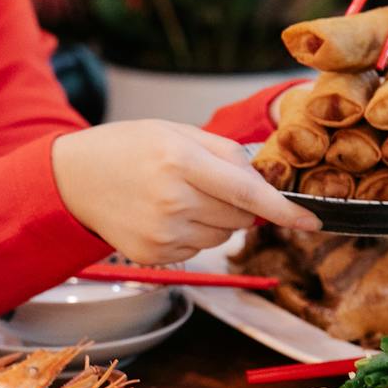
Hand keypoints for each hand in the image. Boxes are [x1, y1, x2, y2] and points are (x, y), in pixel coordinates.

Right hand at [51, 120, 320, 264]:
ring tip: (180, 195)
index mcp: (180, 162)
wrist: (74, 178)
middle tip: (209, 181)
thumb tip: (265, 181)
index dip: (284, 209)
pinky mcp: (154, 255)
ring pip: (223, 235)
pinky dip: (195, 232)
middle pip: (241, 216)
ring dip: (218, 218)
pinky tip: (166, 214)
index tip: (313, 221)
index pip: (247, 192)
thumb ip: (225, 153)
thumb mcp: (177, 132)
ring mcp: (162, 234)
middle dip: (242, 202)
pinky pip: (200, 249)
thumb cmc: (129, 148)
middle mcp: (172, 202)